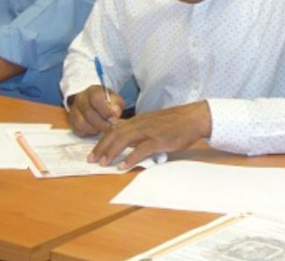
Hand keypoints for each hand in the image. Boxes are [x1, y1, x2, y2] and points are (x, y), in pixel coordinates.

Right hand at [67, 86, 124, 135]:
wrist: (94, 102)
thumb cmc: (107, 101)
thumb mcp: (115, 100)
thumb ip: (116, 106)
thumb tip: (115, 115)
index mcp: (93, 90)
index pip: (95, 98)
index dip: (105, 110)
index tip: (113, 118)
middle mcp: (80, 98)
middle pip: (88, 112)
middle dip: (101, 123)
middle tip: (110, 128)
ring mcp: (74, 109)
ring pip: (81, 122)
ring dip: (94, 129)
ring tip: (102, 129)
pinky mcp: (71, 120)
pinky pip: (77, 129)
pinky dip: (87, 132)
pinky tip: (95, 130)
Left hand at [91, 101, 210, 167]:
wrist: (192, 118)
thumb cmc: (174, 123)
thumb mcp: (153, 124)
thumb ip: (140, 131)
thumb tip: (127, 142)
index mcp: (138, 121)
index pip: (115, 130)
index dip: (102, 141)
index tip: (93, 152)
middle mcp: (140, 124)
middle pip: (115, 134)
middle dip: (102, 147)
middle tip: (92, 159)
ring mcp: (149, 131)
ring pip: (124, 139)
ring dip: (112, 152)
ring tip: (103, 163)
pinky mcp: (159, 139)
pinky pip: (141, 149)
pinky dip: (130, 157)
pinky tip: (123, 166)